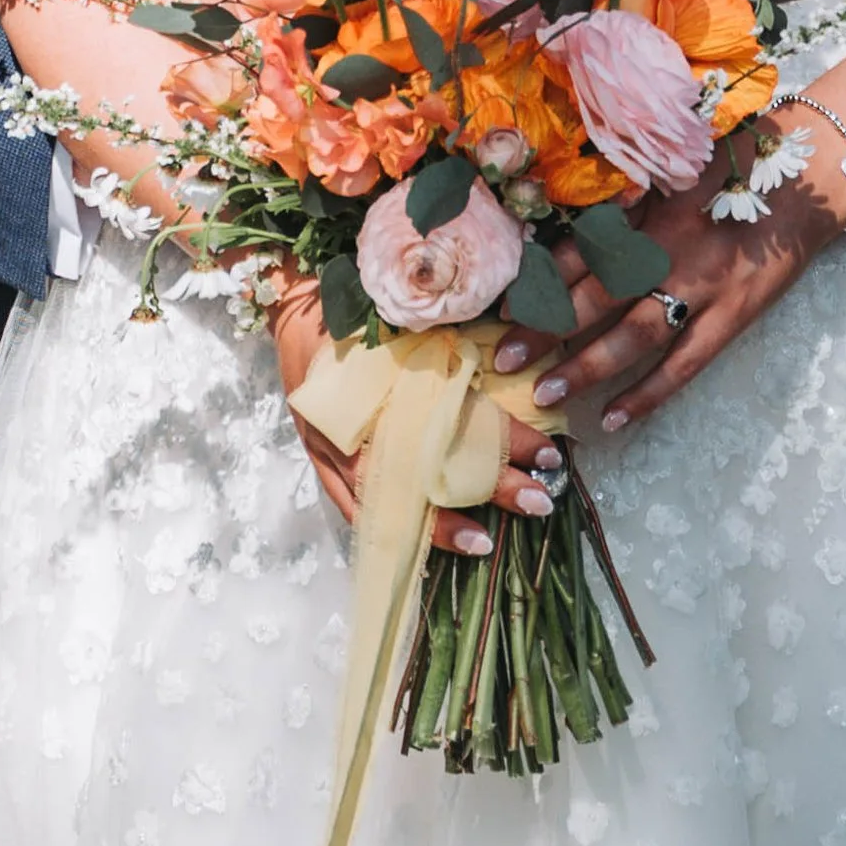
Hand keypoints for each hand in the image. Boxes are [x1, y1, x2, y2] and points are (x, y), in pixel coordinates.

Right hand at [268, 276, 564, 554]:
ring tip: (484, 545)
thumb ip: (447, 337)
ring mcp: (334, 446)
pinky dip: (394, 529)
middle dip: (486, 487)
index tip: (552, 454)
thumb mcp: (404, 310)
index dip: (507, 438)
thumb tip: (513, 358)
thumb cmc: (354, 299)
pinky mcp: (323, 461)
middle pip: (431, 464)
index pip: (461, 415)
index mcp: (389, 371)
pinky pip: (358, 509)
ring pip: (392, 498)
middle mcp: (359, 415)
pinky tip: (426, 546)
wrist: (293, 300)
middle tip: (538, 502)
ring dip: (440, 524)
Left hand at [489, 161, 845, 441]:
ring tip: (544, 394)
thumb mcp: (675, 165)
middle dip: (547, 328)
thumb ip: (628, 192)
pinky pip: (685, 365)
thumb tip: (572, 219)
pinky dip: (649, 394)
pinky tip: (612, 419)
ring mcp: (704, 288)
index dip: (541, 278)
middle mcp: (672, 249)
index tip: (502, 304)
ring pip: (635, 337)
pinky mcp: (733, 318)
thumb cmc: (736, 163)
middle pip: (598, 295)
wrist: (809, 181)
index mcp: (651, 206)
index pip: (584, 248)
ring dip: (586, 367)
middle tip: (502, 359)